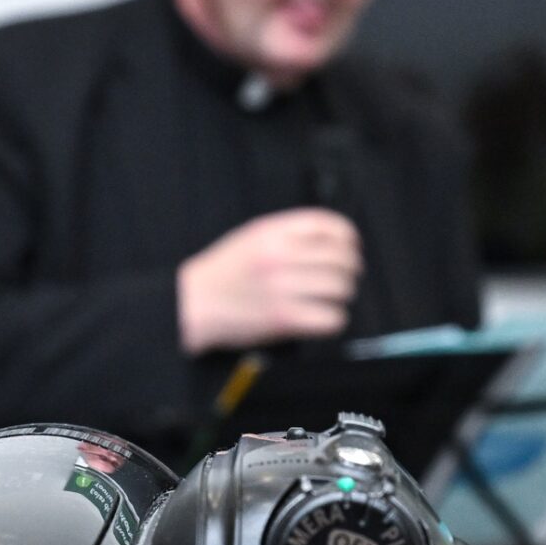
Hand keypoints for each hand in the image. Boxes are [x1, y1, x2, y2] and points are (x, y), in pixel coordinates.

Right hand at [176, 209, 361, 355]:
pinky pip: (330, 318)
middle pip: (341, 258)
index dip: (348, 236)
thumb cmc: (222, 273)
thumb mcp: (252, 237)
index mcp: (273, 232)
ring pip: (340, 287)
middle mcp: (280, 257)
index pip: (328, 225)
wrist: (193, 304)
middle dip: (350, 269)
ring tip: (334, 298)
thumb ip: (287, 233)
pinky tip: (324, 317)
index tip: (351, 246)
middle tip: (346, 277)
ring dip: (343, 294)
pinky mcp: (284, 318)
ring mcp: (283, 288)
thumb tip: (329, 238)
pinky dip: (334, 319)